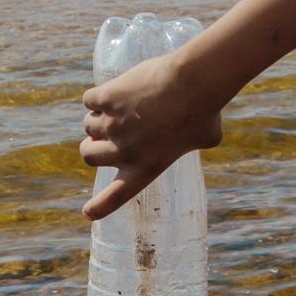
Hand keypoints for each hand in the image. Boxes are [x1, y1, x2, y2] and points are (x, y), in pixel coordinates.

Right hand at [80, 51, 224, 219]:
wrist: (193, 83)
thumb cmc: (206, 110)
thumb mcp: (206, 137)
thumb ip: (193, 143)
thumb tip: (197, 136)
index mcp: (146, 168)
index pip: (115, 197)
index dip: (99, 206)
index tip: (88, 212)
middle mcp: (124, 151)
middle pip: (89, 155)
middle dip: (94, 145)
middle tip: (106, 135)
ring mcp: (112, 125)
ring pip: (89, 125)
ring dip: (99, 117)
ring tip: (121, 107)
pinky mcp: (107, 99)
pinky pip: (89, 100)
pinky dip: (98, 96)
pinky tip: (115, 89)